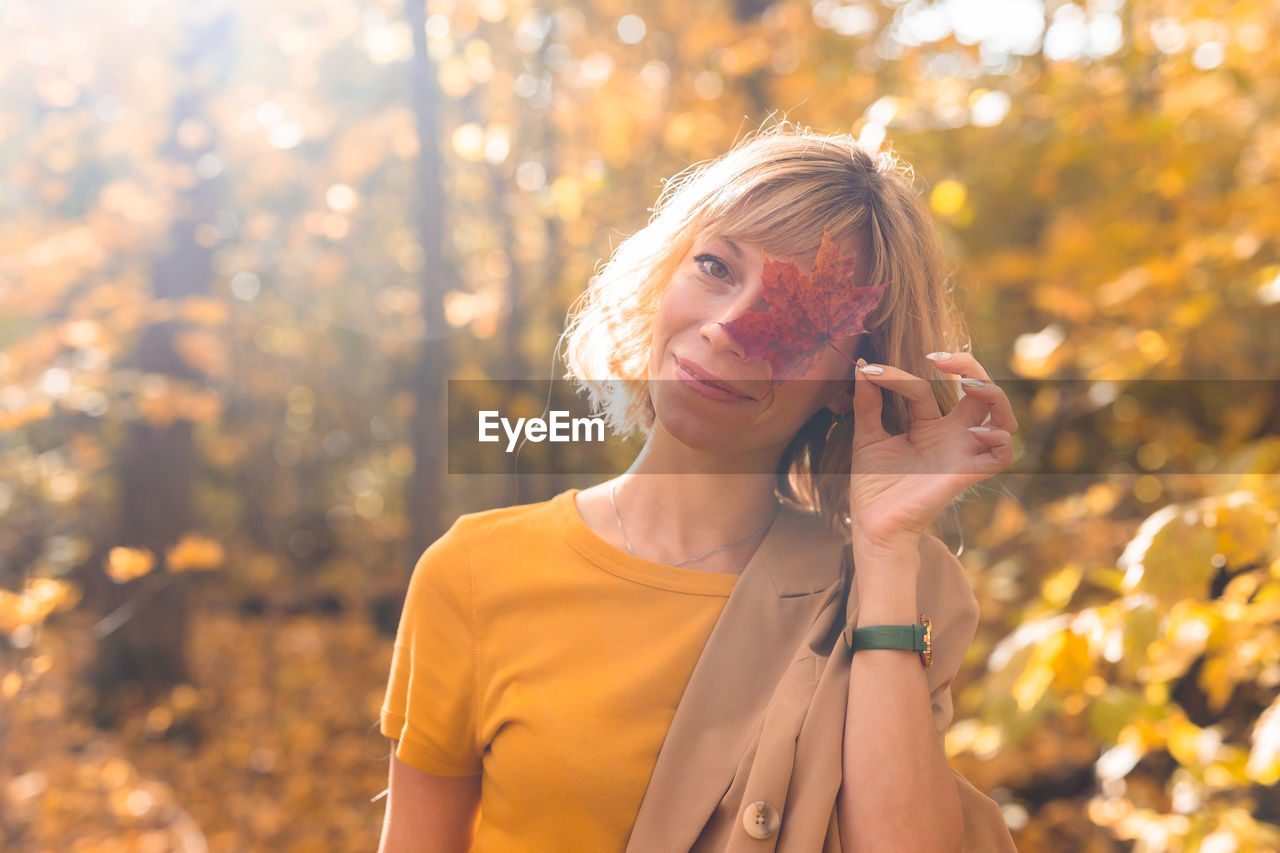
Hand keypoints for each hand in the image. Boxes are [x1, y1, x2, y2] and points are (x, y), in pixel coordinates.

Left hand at [845, 351, 1017, 560]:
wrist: (873, 526)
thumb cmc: (873, 487)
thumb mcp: (867, 437)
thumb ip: (867, 402)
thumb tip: (861, 364)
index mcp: (929, 427)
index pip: (926, 387)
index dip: (899, 375)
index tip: (869, 371)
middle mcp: (951, 437)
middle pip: (982, 392)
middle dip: (971, 366)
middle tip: (940, 360)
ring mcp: (961, 454)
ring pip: (1003, 418)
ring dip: (993, 394)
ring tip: (966, 384)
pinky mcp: (966, 474)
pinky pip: (1003, 455)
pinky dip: (998, 438)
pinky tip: (973, 431)